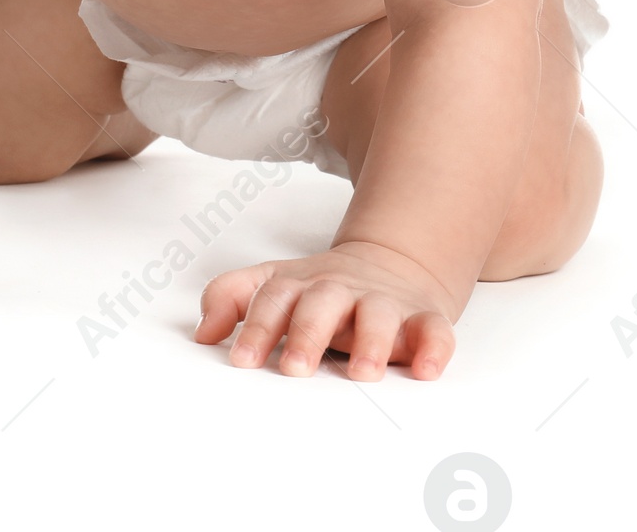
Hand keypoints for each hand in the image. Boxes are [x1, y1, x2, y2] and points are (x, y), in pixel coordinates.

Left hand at [194, 239, 459, 379]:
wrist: (391, 262)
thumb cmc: (322, 290)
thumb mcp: (274, 284)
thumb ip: (232, 298)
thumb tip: (202, 334)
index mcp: (302, 285)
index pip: (274, 297)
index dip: (257, 327)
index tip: (240, 360)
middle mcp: (341, 290)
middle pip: (322, 302)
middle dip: (308, 333)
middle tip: (294, 369)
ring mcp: (383, 303)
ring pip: (378, 314)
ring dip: (370, 341)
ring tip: (362, 373)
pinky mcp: (423, 319)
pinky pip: (434, 331)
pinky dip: (433, 348)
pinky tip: (425, 370)